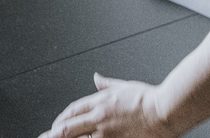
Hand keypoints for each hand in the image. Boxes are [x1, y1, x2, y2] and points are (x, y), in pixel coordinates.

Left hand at [38, 73, 174, 137]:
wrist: (164, 111)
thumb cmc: (147, 99)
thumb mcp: (123, 86)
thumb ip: (106, 84)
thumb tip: (96, 77)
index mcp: (100, 102)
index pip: (72, 111)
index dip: (61, 119)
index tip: (56, 125)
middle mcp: (99, 119)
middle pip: (68, 127)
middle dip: (54, 134)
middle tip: (45, 137)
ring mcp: (106, 134)